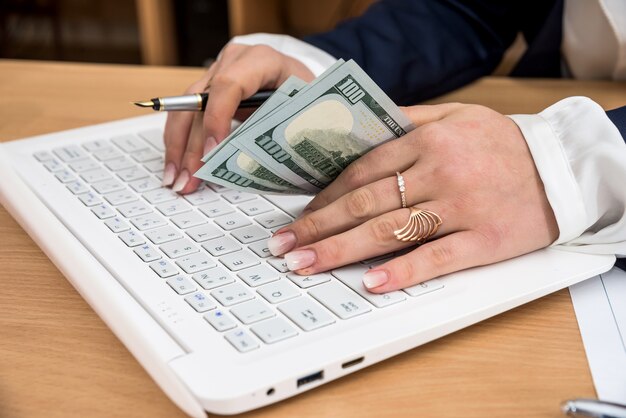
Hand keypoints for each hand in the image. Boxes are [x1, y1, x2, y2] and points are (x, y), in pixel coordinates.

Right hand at [162, 43, 314, 193]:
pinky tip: (178, 166)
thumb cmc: (306, 95)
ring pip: (186, 111)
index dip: (217, 120)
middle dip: (192, 146)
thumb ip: (281, 125)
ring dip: (178, 148)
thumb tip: (259, 160)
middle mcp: (232, 62)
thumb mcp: (303, 107)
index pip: (229, 85)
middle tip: (186, 178)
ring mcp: (217, 74)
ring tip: (176, 179)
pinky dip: (182, 144)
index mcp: (261, 60)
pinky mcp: (209, 91)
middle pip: (200, 103)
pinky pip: (188, 116)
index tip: (212, 154)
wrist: (301, 80)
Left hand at [266, 103, 558, 291]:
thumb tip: (359, 132)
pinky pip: (436, 258)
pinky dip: (402, 271)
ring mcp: (461, 207)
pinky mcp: (484, 240)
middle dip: (318, 226)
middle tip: (284, 246)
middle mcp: (440, 172)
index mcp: (429, 141)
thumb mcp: (457, 116)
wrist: (564, 168)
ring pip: (389, 231)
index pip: (361, 171)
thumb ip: (408, 121)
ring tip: (306, 264)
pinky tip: (371, 283)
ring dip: (342, 250)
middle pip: (365, 203)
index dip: (325, 196)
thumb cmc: (504, 143)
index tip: (300, 215)